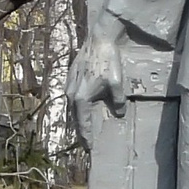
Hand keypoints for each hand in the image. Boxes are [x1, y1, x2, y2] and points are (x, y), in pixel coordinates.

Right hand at [67, 11, 127, 133]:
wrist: (99, 39)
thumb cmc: (108, 61)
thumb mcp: (117, 82)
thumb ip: (118, 100)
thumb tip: (119, 113)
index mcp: (81, 97)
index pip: (83, 123)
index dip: (86, 137)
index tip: (89, 149)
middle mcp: (71, 93)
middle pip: (75, 118)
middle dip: (81, 131)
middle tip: (86, 144)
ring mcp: (69, 85)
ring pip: (73, 108)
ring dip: (78, 119)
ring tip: (84, 129)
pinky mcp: (71, 77)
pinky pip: (73, 97)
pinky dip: (77, 107)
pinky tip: (83, 108)